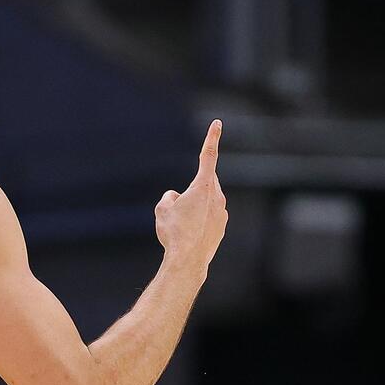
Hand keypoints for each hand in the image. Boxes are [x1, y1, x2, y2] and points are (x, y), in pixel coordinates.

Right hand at [154, 120, 227, 272]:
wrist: (188, 260)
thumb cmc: (174, 232)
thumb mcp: (162, 209)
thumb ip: (169, 197)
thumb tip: (177, 197)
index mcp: (203, 186)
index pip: (208, 156)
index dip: (211, 138)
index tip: (217, 123)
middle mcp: (217, 196)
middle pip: (202, 183)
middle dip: (190, 190)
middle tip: (176, 210)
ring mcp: (222, 212)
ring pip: (204, 201)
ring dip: (193, 207)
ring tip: (181, 227)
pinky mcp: (221, 226)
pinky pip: (207, 216)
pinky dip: (198, 221)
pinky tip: (189, 235)